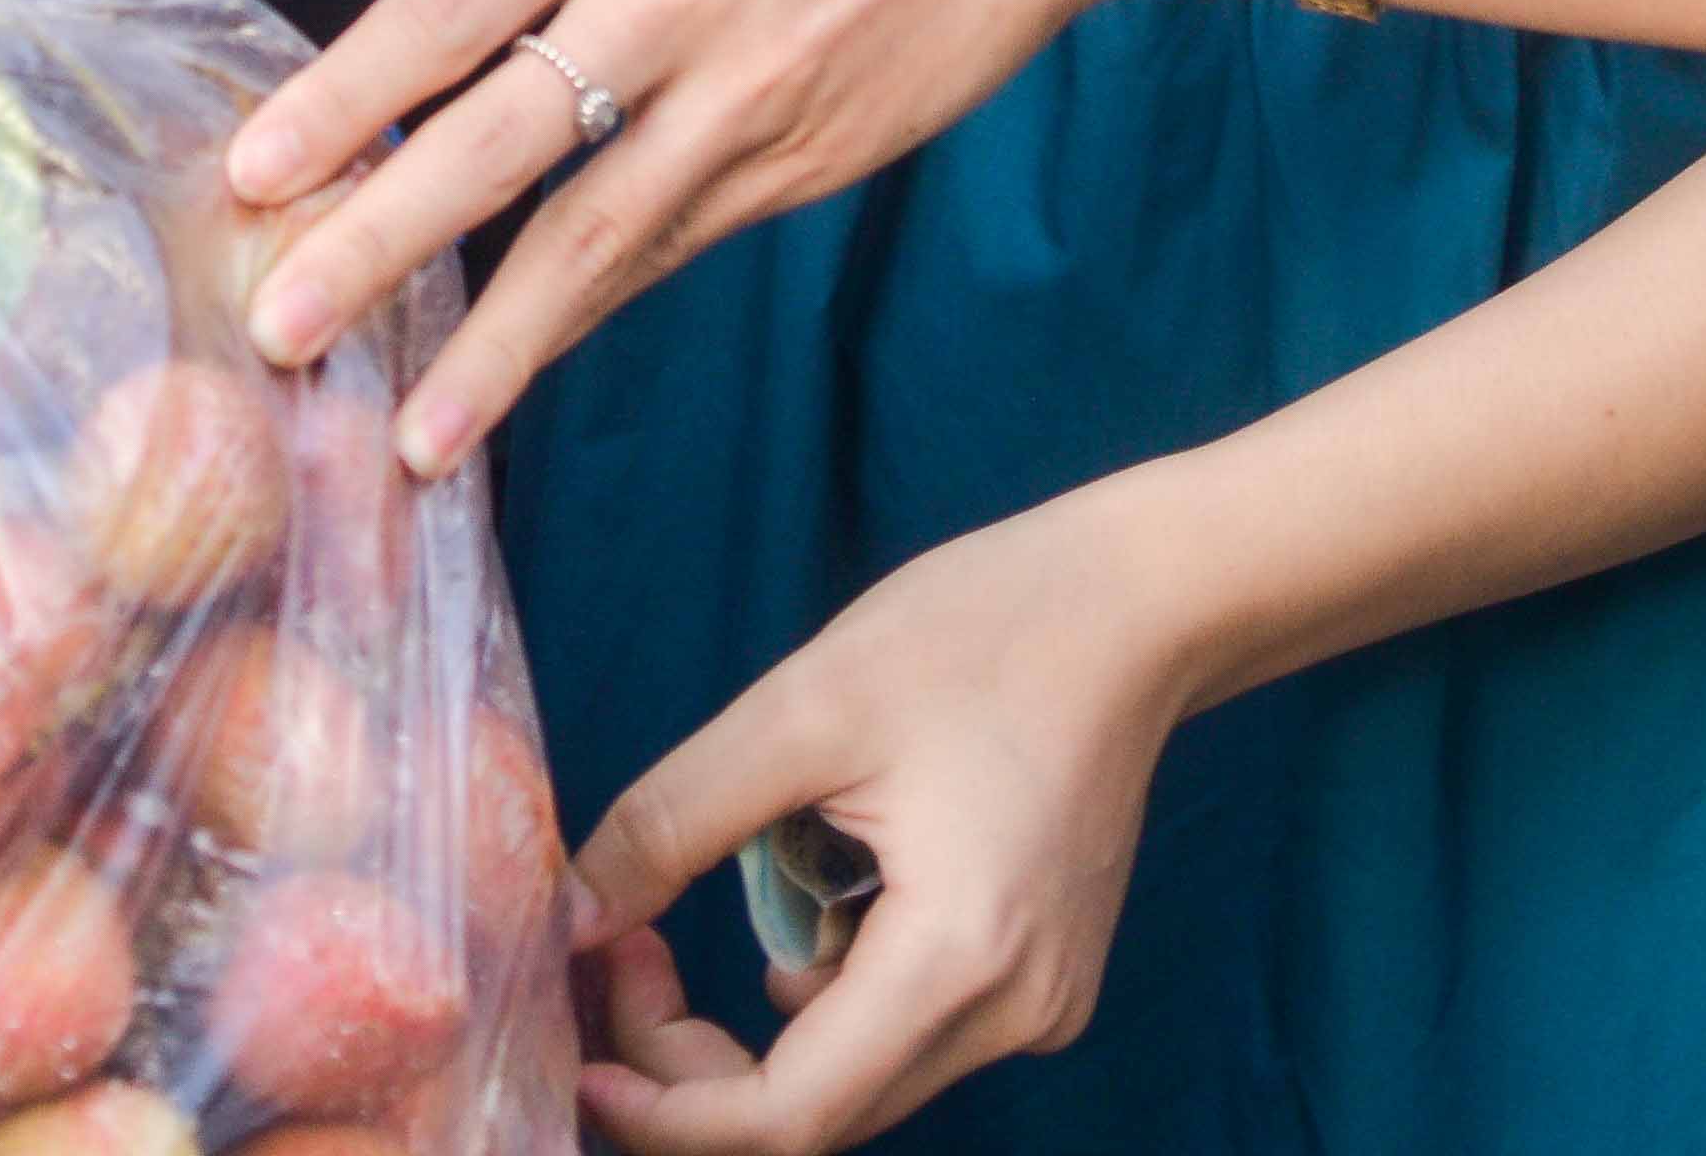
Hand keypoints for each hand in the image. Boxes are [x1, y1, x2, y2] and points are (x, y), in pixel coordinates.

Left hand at [218, 0, 1227, 468]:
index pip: (445, 9)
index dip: (340, 102)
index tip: (250, 174)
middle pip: (493, 144)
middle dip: (373, 246)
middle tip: (276, 331)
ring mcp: (747, 92)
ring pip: (592, 241)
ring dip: (492, 348)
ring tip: (407, 438)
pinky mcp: (810, 157)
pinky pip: (675, 243)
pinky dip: (595, 308)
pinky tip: (527, 361)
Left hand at [565, 498, 1206, 1151]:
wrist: (1136, 602)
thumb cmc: (981, 632)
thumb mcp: (802, 710)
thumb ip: (675, 822)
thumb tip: (569, 921)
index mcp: (959, 959)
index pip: (790, 1119)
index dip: (670, 1113)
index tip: (587, 1053)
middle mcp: (1014, 1015)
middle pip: (821, 1113)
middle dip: (700, 1061)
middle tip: (634, 946)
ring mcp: (1040, 1006)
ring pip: (858, 1075)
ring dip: (765, 1021)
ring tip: (742, 878)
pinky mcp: (1042, 979)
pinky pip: (906, 1028)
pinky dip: (833, 988)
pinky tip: (826, 874)